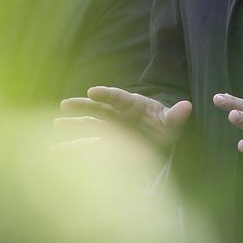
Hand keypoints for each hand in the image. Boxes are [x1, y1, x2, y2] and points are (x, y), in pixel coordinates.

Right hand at [55, 85, 190, 149]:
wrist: (159, 139)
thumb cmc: (164, 126)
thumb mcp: (172, 122)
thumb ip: (176, 116)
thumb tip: (187, 106)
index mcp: (133, 104)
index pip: (118, 97)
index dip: (106, 93)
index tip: (93, 91)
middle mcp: (118, 115)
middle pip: (98, 109)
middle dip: (82, 106)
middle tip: (65, 104)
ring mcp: (110, 130)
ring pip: (89, 126)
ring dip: (73, 126)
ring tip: (56, 124)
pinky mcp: (105, 145)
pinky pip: (88, 146)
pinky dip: (73, 148)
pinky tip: (57, 151)